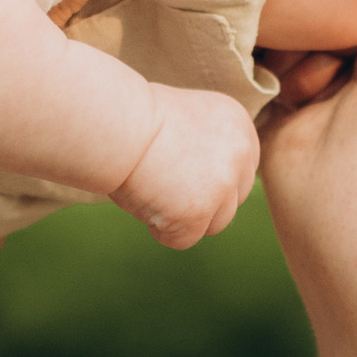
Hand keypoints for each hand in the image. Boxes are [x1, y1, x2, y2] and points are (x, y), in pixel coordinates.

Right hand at [114, 82, 260, 249]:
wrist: (115, 123)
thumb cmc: (136, 117)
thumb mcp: (188, 119)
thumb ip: (209, 146)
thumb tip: (209, 183)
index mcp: (238, 125)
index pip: (240, 172)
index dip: (208, 180)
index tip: (180, 173)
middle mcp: (239, 154)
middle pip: (232, 201)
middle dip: (201, 201)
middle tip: (164, 184)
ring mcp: (222, 185)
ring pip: (214, 224)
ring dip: (183, 217)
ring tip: (152, 191)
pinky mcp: (198, 212)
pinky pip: (184, 239)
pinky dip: (161, 229)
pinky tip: (144, 203)